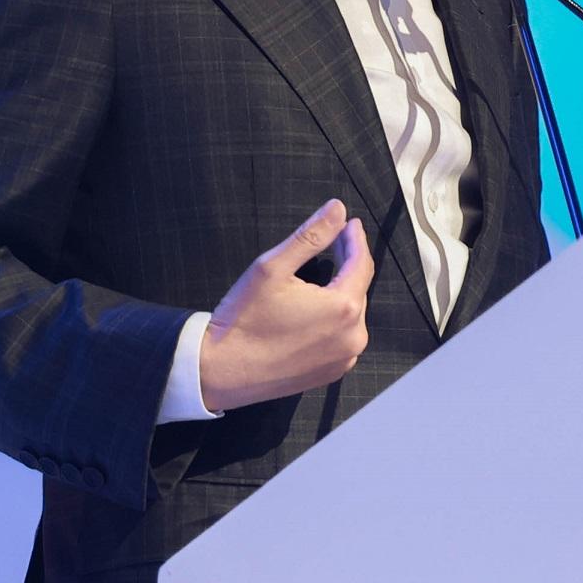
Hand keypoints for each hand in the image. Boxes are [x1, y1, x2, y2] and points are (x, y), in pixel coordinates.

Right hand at [198, 198, 372, 411]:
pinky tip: (313, 311)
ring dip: (340, 293)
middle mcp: (354, 336)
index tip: (350, 223)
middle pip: (358, 289)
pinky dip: (333, 320)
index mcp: (344, 308)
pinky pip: (342, 338)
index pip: (361, 264)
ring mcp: (344, 358)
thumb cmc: (244, 319)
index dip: (355, 240)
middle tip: (334, 242)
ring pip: (350, 314)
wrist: (221, 371)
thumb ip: (310, 236)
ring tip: (322, 276)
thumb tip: (339, 209)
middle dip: (348, 264)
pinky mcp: (332, 373)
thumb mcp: (273, 268)